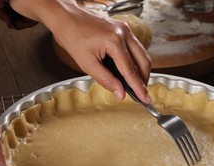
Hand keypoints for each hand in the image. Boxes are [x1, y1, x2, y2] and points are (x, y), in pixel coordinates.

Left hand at [9, 0, 151, 102]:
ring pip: (142, 54)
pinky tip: (130, 71)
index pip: (130, 70)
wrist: (67, 18)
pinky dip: (136, 61)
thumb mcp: (87, 64)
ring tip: (136, 85)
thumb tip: (120, 93)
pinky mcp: (124, 29)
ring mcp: (125, 30)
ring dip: (141, 71)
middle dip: (144, 80)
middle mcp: (124, 34)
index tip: (146, 99)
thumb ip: (105, 80)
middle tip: (141, 94)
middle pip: (143, 61)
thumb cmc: (73, 37)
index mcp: (114, 41)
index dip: (139, 87)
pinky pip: (136, 48)